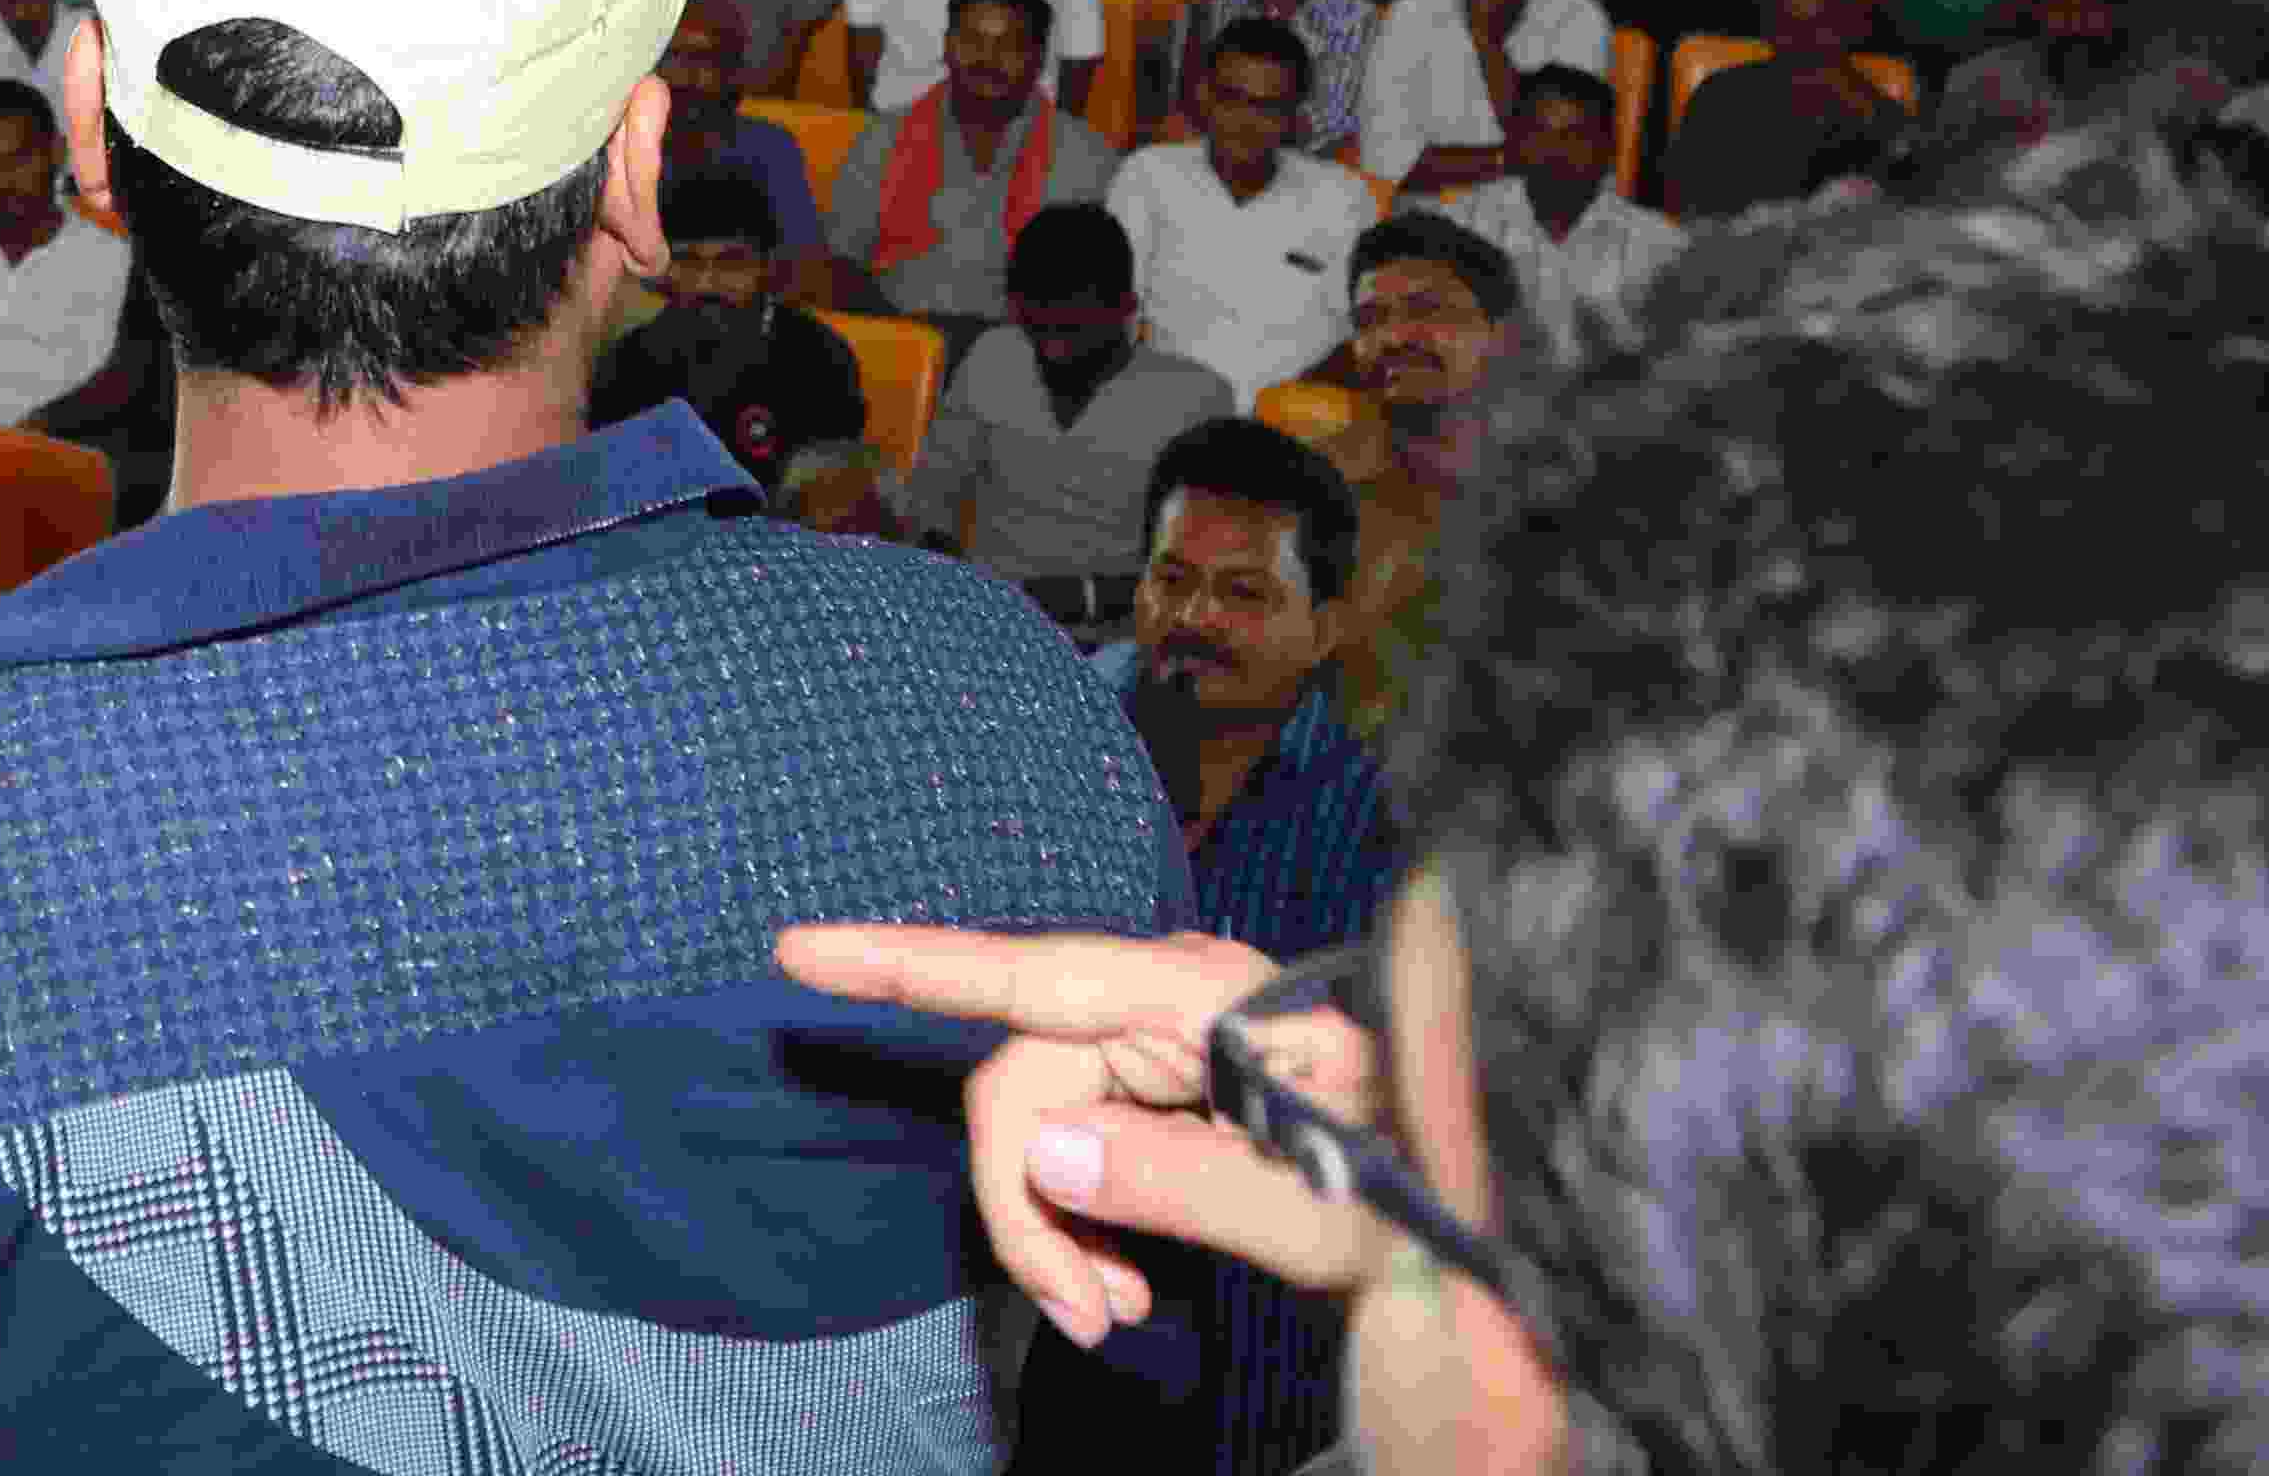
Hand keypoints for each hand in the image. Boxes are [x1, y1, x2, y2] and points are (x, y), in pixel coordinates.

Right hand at [769, 924, 1372, 1342]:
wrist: (1468, 1233)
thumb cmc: (1417, 1211)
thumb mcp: (1323, 1218)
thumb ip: (1187, 1180)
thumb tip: (1043, 1150)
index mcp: (1212, 1000)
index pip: (1035, 975)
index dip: (910, 964)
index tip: (800, 950)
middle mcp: (1172, 1000)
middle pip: (1022, 1080)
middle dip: (1025, 1204)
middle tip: (1088, 1317)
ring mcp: (1164, 1039)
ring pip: (1036, 1124)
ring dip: (1053, 1227)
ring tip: (1116, 1312)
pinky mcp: (1160, 1085)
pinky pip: (1072, 1145)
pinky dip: (1079, 1222)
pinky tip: (1127, 1285)